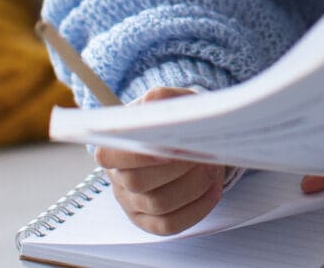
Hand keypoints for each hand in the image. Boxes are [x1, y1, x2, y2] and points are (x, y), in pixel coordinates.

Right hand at [99, 87, 231, 235]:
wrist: (181, 138)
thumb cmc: (172, 120)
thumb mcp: (168, 101)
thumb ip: (162, 99)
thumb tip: (158, 103)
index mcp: (114, 147)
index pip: (109, 155)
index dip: (136, 155)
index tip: (164, 149)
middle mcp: (118, 179)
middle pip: (139, 182)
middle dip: (177, 168)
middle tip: (202, 154)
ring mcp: (132, 204)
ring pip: (159, 204)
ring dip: (192, 185)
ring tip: (212, 167)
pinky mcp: (150, 222)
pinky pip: (171, 225)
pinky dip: (196, 208)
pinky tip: (213, 190)